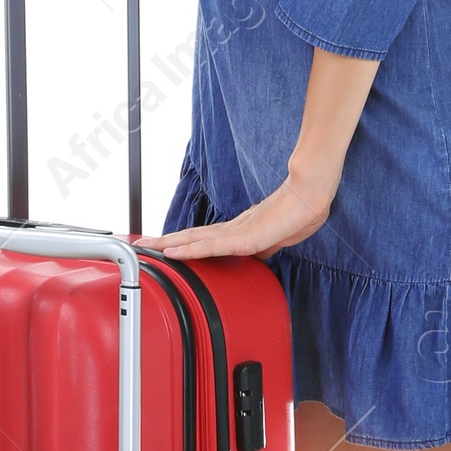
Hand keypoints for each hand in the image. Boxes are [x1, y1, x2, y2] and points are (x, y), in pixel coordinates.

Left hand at [143, 164, 336, 263]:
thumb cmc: (301, 213)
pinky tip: (172, 252)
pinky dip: (188, 250)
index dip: (183, 242)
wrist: (310, 197)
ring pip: (194, 240)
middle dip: (164, 241)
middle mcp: (231, 229)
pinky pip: (210, 246)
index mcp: (239, 230)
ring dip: (168, 244)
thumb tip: (261, 254)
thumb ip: (266, 246)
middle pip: (190, 236)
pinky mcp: (241, 237)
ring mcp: (234, 232)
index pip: (204, 238)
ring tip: (145, 248)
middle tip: (140, 245)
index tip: (164, 246)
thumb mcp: (280, 238)